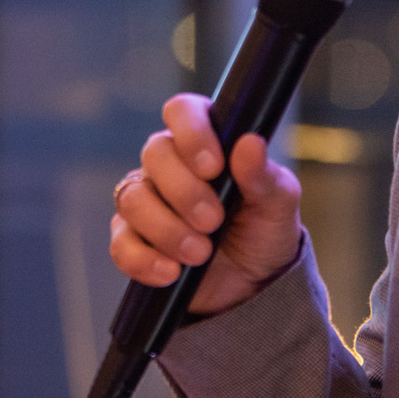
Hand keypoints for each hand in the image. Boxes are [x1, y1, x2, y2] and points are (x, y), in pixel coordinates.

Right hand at [110, 93, 302, 315]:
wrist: (251, 285)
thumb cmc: (263, 232)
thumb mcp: (277, 205)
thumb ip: (264, 176)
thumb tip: (249, 143)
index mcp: (205, 141)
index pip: (182, 112)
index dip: (192, 133)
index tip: (213, 167)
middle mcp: (169, 165)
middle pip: (154, 155)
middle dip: (184, 192)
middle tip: (213, 221)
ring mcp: (145, 201)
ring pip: (132, 199)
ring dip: (167, 229)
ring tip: (200, 254)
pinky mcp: (131, 240)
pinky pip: (121, 244)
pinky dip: (145, 259)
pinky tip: (171, 272)